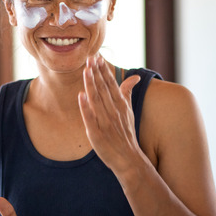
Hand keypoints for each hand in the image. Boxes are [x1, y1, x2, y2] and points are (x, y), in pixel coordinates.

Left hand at [78, 55, 142, 175]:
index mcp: (121, 105)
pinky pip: (90, 119)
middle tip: (90, 57)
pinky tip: (81, 96)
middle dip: (96, 72)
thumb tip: (134, 77)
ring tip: (86, 70)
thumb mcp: (129, 111)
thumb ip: (128, 92)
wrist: (128, 158)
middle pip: (103, 89)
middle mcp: (114, 111)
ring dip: (91, 85)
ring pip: (97, 100)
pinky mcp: (97, 134)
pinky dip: (86, 107)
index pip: (111, 84)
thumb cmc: (126, 133)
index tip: (97, 56)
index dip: (103, 70)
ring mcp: (105, 123)